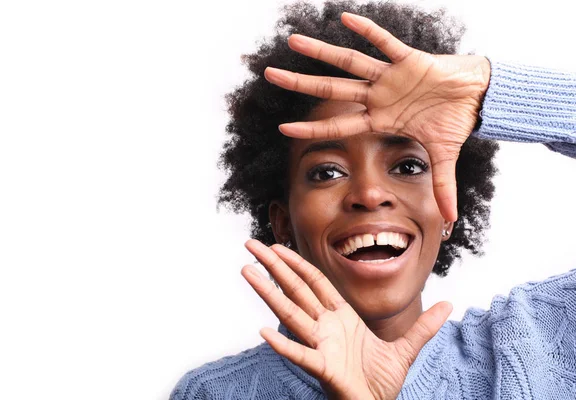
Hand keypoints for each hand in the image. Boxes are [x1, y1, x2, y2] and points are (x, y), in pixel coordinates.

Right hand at [242, 240, 451, 399]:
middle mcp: (326, 328)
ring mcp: (322, 347)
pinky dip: (283, 346)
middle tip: (251, 245)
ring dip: (268, 293)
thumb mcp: (407, 349)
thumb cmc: (381, 383)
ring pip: (291, 314)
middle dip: (273, 266)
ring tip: (246, 271)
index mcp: (342, 318)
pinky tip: (263, 332)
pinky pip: (301, 356)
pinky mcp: (325, 370)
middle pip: (295, 290)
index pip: (314, 282)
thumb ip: (424, 326)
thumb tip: (449, 305)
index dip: (296, 262)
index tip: (278, 246)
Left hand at [264, 12, 490, 221]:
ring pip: (349, 62)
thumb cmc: (454, 121)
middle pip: (331, 90)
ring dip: (321, 53)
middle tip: (269, 76)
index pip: (339, 127)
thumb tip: (452, 219)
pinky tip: (345, 19)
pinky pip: (386, 43)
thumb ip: (442, 186)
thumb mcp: (444, 157)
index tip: (282, 129)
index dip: (312, 129)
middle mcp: (378, 97)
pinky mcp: (410, 59)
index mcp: (380, 119)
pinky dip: (368, 32)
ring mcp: (390, 77)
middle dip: (300, 84)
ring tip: (292, 41)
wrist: (477, 96)